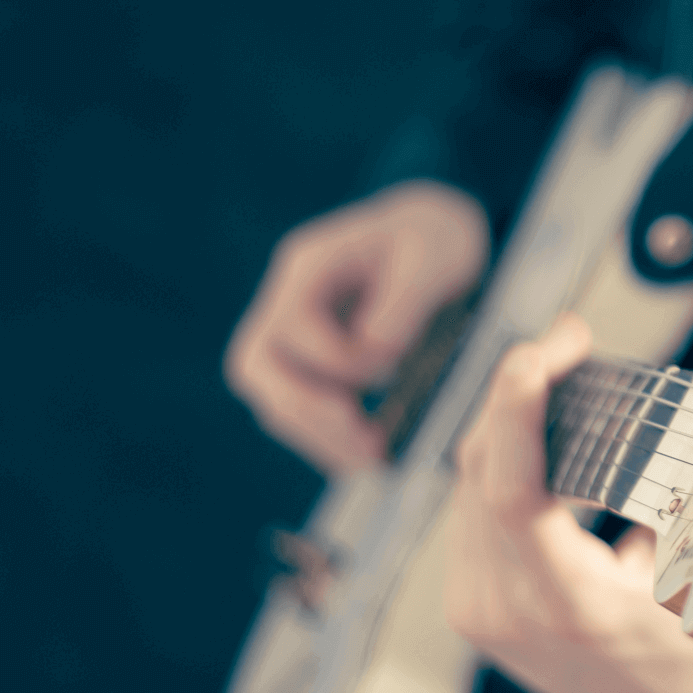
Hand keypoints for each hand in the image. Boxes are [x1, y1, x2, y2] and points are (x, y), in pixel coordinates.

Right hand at [225, 181, 487, 473]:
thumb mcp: (434, 254)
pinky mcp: (312, 362)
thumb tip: (375, 352)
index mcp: (309, 265)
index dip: (339, 359)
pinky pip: (298, 408)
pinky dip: (327, 437)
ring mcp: (293, 333)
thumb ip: (403, 301)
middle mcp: (288, 300)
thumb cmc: (436, 236)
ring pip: (271, 396)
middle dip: (307, 413)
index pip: (293, 326)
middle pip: (256, 367)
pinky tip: (369, 453)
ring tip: (372, 460)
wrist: (437, 232)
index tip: (392, 368)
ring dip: (316, 436)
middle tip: (364, 444)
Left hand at [443, 314, 692, 692]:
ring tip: (563, 380)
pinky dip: (503, 462)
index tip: (547, 348)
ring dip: (509, 423)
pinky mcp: (470, 605)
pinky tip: (545, 437)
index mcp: (570, 604)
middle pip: (483, 469)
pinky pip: (470, 510)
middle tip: (570, 344)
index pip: (511, 489)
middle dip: (520, 392)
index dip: (517, 404)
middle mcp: (508, 610)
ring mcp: (478, 611)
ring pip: (470, 483)